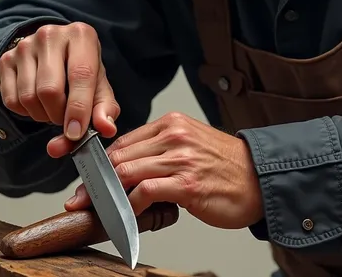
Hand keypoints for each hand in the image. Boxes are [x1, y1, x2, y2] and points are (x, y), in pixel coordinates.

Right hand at [0, 22, 119, 155]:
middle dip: (58, 115)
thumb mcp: (98, 83)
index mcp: (81, 35)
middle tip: (64, 118)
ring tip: (52, 108)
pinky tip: (36, 103)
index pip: (81, 75)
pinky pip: (11, 101)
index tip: (76, 133)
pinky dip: (25, 112)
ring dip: (42, 115)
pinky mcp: (6, 59)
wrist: (55, 50)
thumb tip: (106, 128)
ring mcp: (25, 46)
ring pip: (28, 97)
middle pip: (50, 90)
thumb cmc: (80, 68)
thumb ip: (105, 107)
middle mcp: (51, 35)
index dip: (79, 108)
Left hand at [64, 111, 263, 229]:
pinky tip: (129, 217)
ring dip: (109, 197)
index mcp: (172, 123)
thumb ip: (160, 151)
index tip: (87, 181)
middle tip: (81, 202)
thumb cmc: (225, 167)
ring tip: (100, 212)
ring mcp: (180, 158)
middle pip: (120, 156)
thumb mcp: (190, 146)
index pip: (124, 141)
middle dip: (96, 182)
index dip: (101, 164)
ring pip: (127, 172)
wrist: (259, 178)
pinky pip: (145, 192)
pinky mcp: (187, 183)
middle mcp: (174, 135)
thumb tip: (127, 169)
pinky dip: (130, 207)